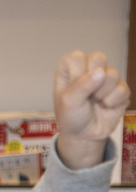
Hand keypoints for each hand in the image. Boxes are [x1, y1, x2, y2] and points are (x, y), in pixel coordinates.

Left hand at [53, 50, 129, 170]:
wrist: (85, 135)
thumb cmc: (71, 116)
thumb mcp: (69, 102)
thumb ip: (81, 85)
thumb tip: (101, 72)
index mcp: (71, 68)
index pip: (76, 57)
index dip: (76, 74)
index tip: (72, 88)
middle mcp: (89, 68)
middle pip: (99, 58)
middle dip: (92, 81)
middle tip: (86, 94)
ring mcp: (106, 77)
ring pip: (112, 74)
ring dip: (101, 94)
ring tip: (94, 102)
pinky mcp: (120, 88)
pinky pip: (122, 89)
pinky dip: (111, 102)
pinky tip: (105, 106)